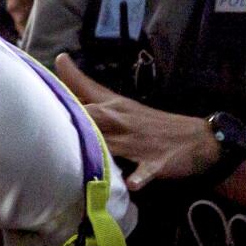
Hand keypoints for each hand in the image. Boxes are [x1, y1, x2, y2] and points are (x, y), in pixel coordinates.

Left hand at [54, 55, 221, 190]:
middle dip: (75, 117)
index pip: (89, 91)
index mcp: (116, 107)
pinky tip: (130, 184)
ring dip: (100, 148)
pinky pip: (146, 172)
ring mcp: (140, 143)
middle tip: (48, 121)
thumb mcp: (121, 104)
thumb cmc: (152, 123)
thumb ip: (89, 88)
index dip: (70, 80)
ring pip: (115, 144)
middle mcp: (124, 121)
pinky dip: (138, 178)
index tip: (58, 60)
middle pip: (95, 116)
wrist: (197, 138)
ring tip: (81, 155)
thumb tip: (60, 61)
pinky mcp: (156, 163)